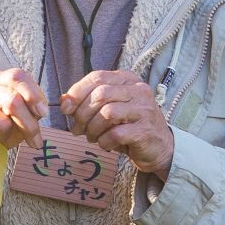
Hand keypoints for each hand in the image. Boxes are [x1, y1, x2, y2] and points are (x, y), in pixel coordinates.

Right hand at [0, 69, 47, 186]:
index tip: (43, 113)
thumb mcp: (17, 116)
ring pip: (1, 124)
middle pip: (12, 101)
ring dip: (6, 137)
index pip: (18, 76)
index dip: (33, 94)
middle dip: (28, 124)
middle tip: (35, 141)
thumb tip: (40, 111)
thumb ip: (30, 110)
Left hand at [60, 69, 174, 176]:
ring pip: (107, 113)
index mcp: (127, 80)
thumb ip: (88, 102)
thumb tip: (64, 101)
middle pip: (100, 94)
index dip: (77, 92)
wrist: (160, 148)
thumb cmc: (129, 126)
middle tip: (78, 129)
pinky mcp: (145, 130)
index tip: (65, 109)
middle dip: (82, 114)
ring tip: (92, 137)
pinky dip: (104, 141)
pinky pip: (116, 133)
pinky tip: (106, 145)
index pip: (97, 77)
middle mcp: (138, 90)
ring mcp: (144, 110)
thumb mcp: (109, 109)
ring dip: (92, 129)